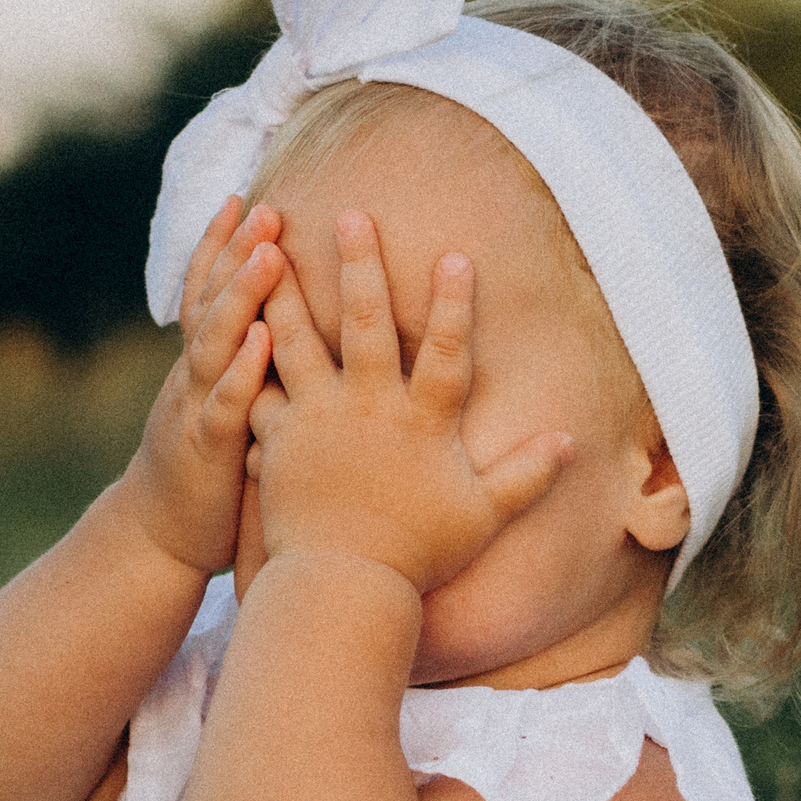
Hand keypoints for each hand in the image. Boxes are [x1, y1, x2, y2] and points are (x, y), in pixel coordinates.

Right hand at [117, 197, 284, 574]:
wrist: (156, 541)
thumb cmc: (205, 473)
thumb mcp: (222, 409)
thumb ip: (245, 369)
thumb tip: (286, 329)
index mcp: (198, 365)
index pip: (204, 292)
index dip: (219, 245)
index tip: (243, 195)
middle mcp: (191, 377)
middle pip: (209, 303)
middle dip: (234, 253)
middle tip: (266, 207)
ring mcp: (194, 409)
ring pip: (213, 344)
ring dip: (241, 297)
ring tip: (270, 254)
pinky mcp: (206, 451)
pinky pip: (223, 405)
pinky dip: (241, 371)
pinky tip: (264, 342)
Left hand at [248, 213, 568, 594]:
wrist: (342, 586)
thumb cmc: (417, 555)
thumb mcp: (482, 516)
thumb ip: (526, 474)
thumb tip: (570, 441)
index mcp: (422, 422)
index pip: (449, 351)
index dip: (455, 303)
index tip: (455, 253)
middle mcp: (369, 408)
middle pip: (367, 324)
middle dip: (360, 265)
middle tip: (349, 214)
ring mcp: (317, 420)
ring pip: (298, 341)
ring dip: (287, 290)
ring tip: (270, 246)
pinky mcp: (277, 438)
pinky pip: (258, 386)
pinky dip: (245, 353)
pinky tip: (231, 318)